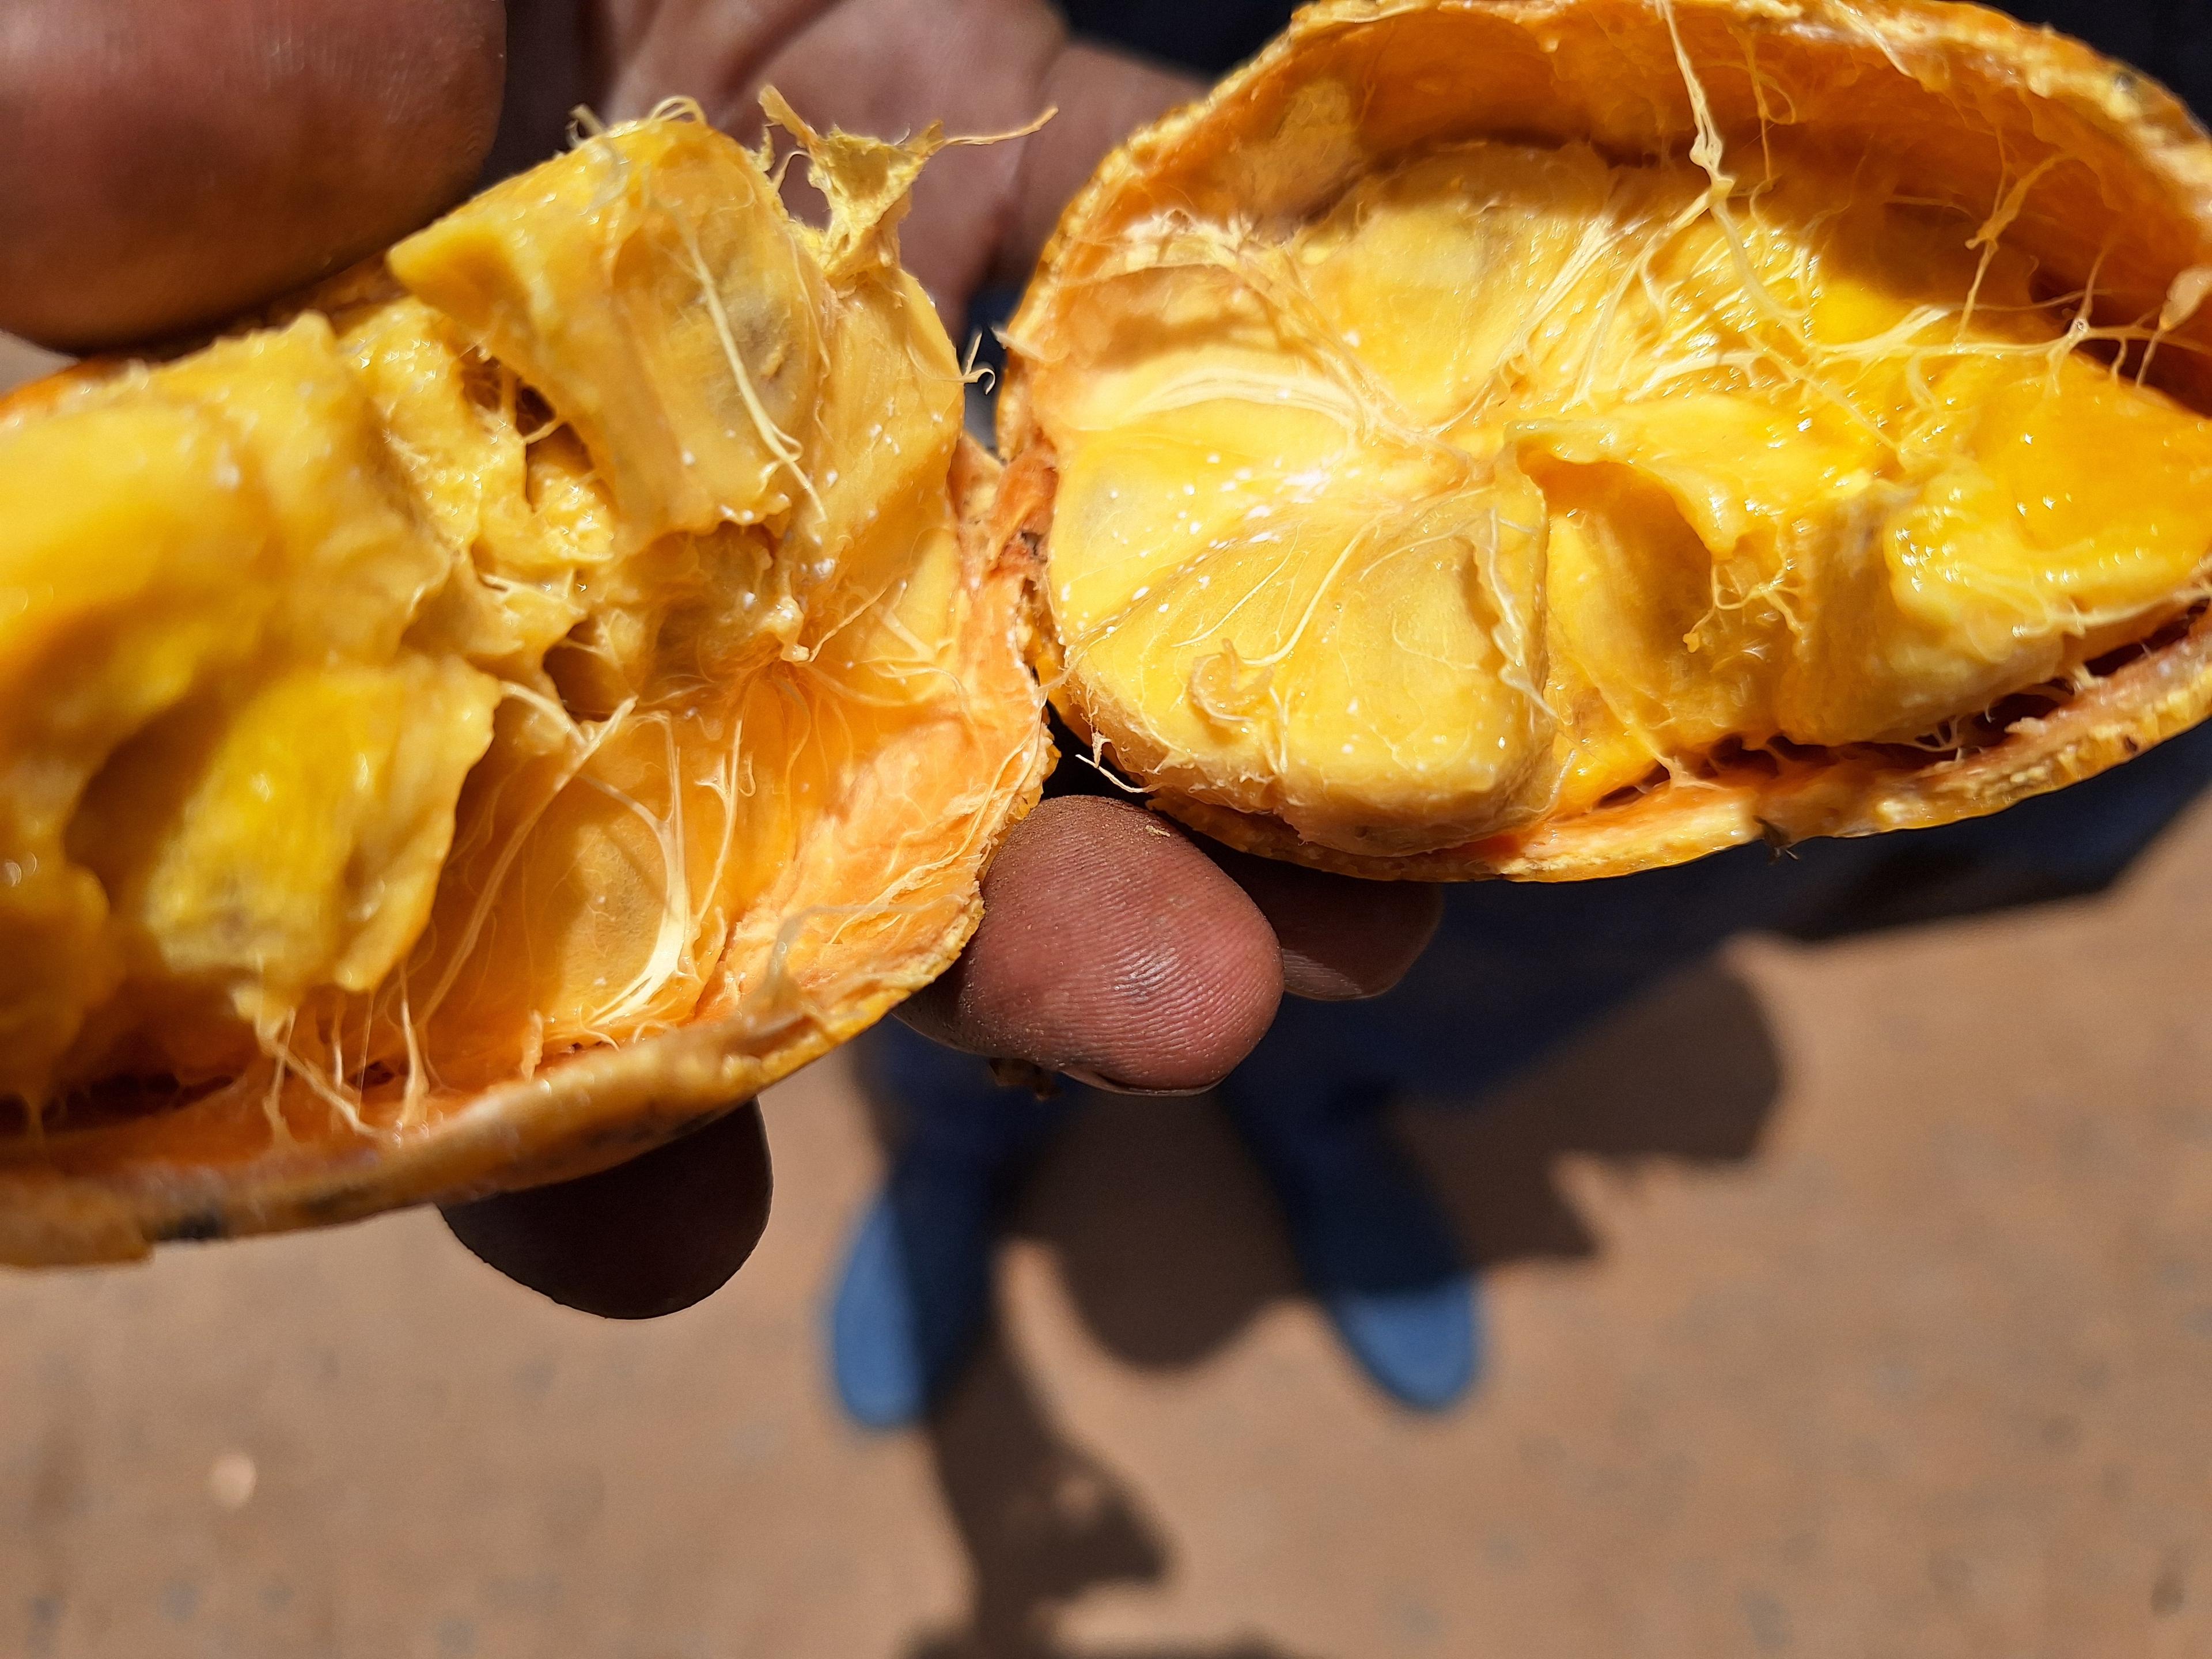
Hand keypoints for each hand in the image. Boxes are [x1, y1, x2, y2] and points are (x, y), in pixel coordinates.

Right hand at [2, 0, 1442, 1312]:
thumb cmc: (211, 22)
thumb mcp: (88, 111)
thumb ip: (79, 239)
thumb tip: (31, 204)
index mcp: (414, 618)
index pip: (495, 940)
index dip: (559, 1104)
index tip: (655, 1229)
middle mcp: (668, 571)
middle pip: (848, 824)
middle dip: (1007, 950)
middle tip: (1168, 1022)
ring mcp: (865, 407)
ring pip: (1053, 636)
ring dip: (1218, 772)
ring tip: (1372, 893)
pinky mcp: (1001, 212)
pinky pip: (1168, 341)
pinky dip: (1285, 438)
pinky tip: (1409, 549)